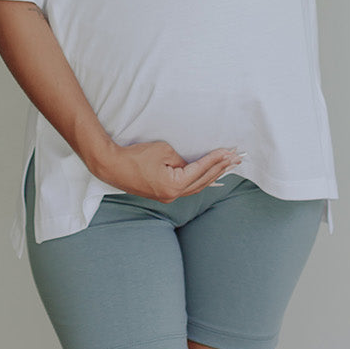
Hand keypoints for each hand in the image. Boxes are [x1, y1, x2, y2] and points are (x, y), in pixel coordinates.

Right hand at [93, 140, 241, 201]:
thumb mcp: (163, 151)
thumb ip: (182, 160)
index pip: (201, 170)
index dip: (216, 160)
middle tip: (236, 158)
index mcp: (174, 185)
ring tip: (229, 165)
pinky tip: (211, 177)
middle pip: (203, 181)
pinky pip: (188, 188)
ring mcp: (168, 197)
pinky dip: (201, 180)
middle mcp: (173, 195)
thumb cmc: (136, 156)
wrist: (112, 166)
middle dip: (221, 168)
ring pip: (197, 187)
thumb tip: (191, 165)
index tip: (229, 151)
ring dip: (213, 175)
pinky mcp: (163, 194)